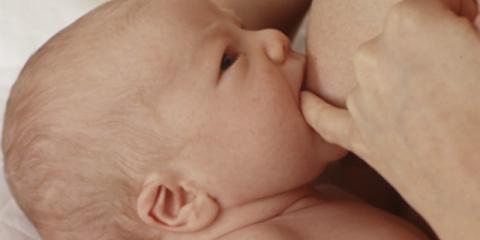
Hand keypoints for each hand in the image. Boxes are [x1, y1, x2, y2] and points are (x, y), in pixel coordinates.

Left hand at [301, 0, 479, 238]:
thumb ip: (465, 22)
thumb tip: (460, 19)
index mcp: (408, 23)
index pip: (429, 0)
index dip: (456, 11)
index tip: (469, 25)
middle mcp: (371, 56)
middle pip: (397, 35)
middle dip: (427, 43)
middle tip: (459, 67)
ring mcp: (359, 99)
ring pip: (374, 71)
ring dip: (399, 76)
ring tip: (438, 100)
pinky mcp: (358, 137)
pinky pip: (324, 115)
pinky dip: (317, 106)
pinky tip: (307, 97)